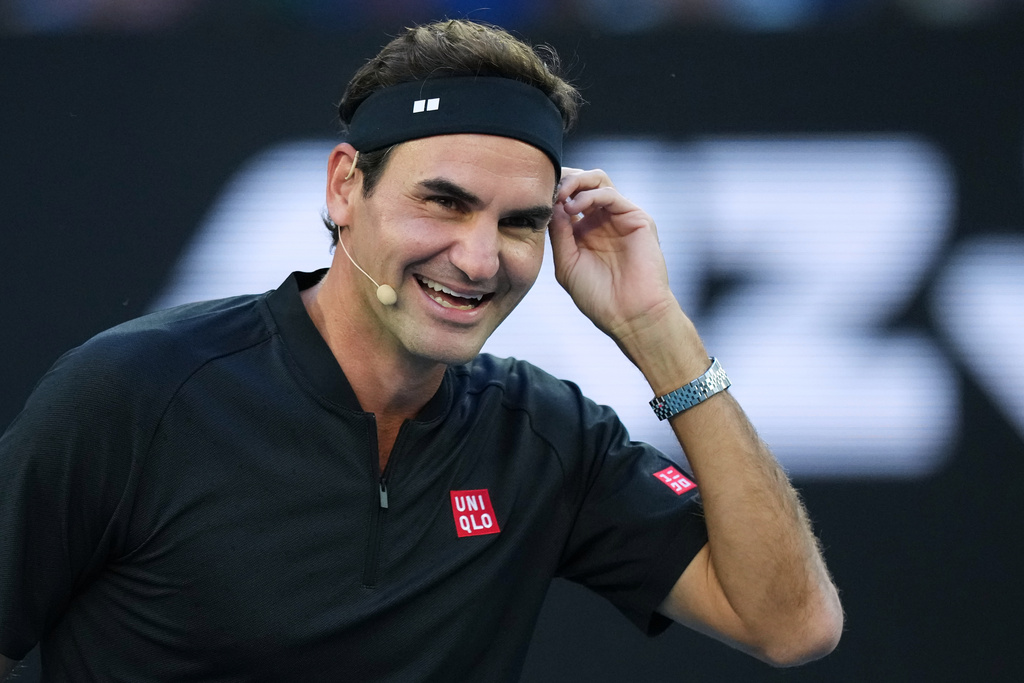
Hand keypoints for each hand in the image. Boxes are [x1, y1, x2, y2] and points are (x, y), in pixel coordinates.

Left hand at [550, 167, 678, 344]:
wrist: (630, 316)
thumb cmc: (598, 297)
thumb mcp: (567, 264)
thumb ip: (559, 233)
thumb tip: (551, 204)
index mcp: (584, 231)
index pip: (567, 199)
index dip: (551, 192)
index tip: (534, 196)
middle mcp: (602, 221)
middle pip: (583, 183)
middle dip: (563, 180)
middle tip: (547, 189)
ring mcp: (620, 218)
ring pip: (598, 180)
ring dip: (576, 181)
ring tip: (560, 195)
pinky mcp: (638, 219)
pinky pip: (612, 195)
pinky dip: (590, 195)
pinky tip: (574, 208)